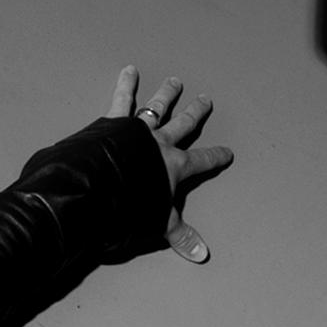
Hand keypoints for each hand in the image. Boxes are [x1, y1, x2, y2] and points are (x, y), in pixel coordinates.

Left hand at [105, 67, 233, 262]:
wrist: (99, 189)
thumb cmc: (129, 209)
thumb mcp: (159, 224)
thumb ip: (180, 236)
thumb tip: (202, 256)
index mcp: (175, 167)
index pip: (203, 162)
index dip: (216, 158)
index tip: (227, 153)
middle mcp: (160, 143)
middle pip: (184, 125)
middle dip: (196, 114)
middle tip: (205, 99)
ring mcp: (137, 130)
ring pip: (157, 108)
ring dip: (166, 95)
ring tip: (174, 82)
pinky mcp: (113, 123)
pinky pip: (121, 99)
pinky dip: (125, 84)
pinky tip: (128, 70)